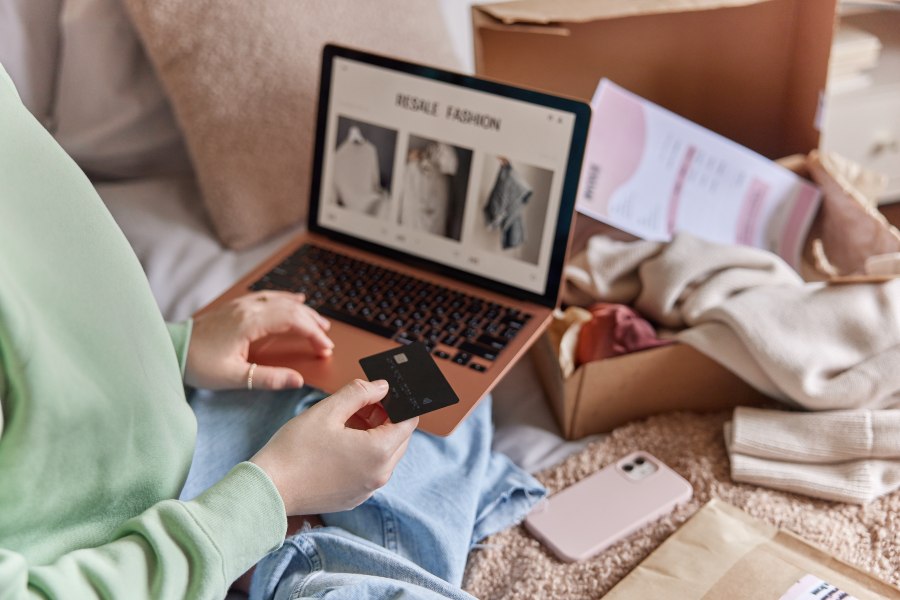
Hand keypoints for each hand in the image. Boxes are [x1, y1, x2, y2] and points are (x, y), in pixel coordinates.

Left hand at [185, 291, 332, 389]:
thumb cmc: (198, 364)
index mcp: (249, 323)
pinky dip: (286, 299)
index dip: (313, 333)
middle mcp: (248, 309)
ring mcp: (242, 305)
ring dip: (303, 311)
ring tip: (320, 323)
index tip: (324, 348)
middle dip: (313, 324)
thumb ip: (268, 378)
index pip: (293, 321)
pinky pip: (269, 297)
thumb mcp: (234, 377)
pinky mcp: (236, 307)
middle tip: (326, 341)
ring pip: (281, 301)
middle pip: (291, 309)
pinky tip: (295, 300)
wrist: (171, 350)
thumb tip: (297, 380)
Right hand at [251, 379, 417, 514]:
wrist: (269, 489)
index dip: (399, 403)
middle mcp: (379, 475)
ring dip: (373, 435)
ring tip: (345, 421)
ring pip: (384, 455)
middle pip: (399, 438)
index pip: (409, 421)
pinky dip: (363, 454)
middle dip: (385, 417)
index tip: (382, 393)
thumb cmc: (295, 449)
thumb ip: (359, 393)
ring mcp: (367, 489)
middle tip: (361, 403)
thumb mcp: (327, 410)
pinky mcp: (354, 498)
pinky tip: (338, 443)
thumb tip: (382, 386)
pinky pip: (369, 470)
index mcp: (379, 452)